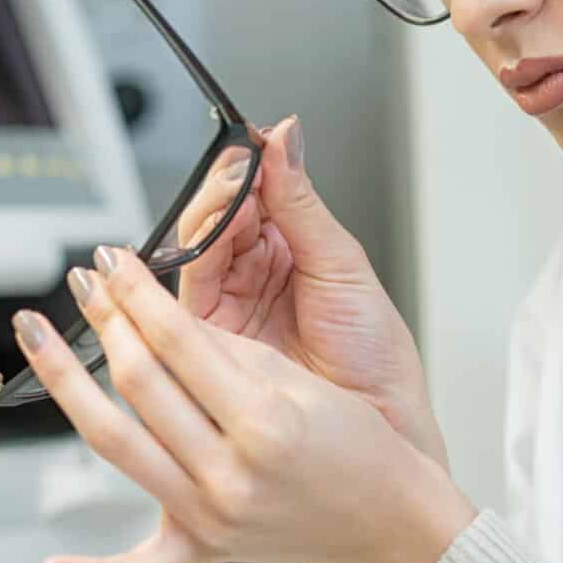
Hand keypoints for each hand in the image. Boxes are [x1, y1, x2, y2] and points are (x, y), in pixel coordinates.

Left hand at [13, 242, 476, 562]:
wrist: (386, 522)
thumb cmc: (356, 448)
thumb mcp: (300, 383)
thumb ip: (225, 352)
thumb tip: (155, 316)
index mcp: (264, 424)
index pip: (177, 339)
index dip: (136, 290)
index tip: (114, 260)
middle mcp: (230, 475)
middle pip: (139, 383)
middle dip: (104, 319)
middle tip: (83, 282)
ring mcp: (209, 517)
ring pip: (115, 445)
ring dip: (67, 385)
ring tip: (38, 338)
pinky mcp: (202, 549)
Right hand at [175, 117, 447, 470]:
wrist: (381, 425)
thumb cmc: (375, 357)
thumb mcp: (342, 265)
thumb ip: (301, 201)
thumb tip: (284, 136)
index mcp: (293, 249)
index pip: (253, 192)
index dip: (247, 166)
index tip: (251, 144)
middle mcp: (255, 273)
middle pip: (217, 215)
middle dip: (224, 189)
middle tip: (239, 174)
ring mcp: (229, 304)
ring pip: (195, 246)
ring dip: (208, 217)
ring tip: (229, 204)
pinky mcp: (207, 338)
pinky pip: (181, 291)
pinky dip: (188, 258)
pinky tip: (207, 238)